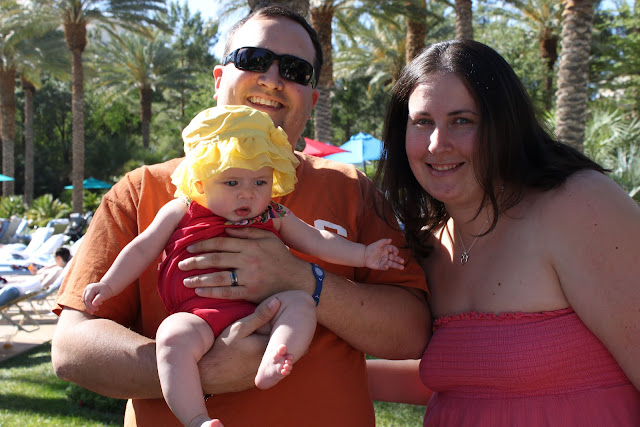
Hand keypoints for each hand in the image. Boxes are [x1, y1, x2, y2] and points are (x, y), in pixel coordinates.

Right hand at [82, 282, 113, 313]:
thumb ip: (98, 299)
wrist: (108, 287)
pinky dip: (89, 304)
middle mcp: (87, 288)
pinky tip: (94, 307)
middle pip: (85, 299)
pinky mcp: (86, 292)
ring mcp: (86, 290)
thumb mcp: (104, 295)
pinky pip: (86, 299)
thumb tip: (93, 304)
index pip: (88, 299)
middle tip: (93, 312)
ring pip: (85, 300)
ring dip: (89, 306)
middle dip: (89, 307)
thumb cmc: (106, 291)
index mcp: (91, 288)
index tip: (95, 310)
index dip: (90, 306)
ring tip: (94, 310)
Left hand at [179, 227, 310, 302]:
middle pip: (216, 259)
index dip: (203, 244)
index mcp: (251, 245)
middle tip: (181, 263)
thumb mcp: (268, 238)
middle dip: (195, 261)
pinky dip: (211, 292)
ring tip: (185, 279)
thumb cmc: (281, 257)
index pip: (221, 243)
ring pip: (219, 277)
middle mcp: (249, 260)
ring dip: (199, 278)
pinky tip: (199, 291)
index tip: (189, 247)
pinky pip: (227, 293)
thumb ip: (248, 231)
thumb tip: (226, 227)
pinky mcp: (250, 293)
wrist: (297, 280)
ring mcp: (249, 278)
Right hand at [199, 296, 280, 393]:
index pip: (282, 334)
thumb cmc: (222, 348)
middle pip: (278, 348)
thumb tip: (277, 302)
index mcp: (268, 348)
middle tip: (258, 335)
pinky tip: (247, 358)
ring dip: (267, 352)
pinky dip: (260, 363)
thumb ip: (260, 316)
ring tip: (251, 346)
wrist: (206, 374)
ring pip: (271, 360)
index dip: (276, 326)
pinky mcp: (255, 382)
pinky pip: (263, 370)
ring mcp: (263, 375)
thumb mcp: (240, 328)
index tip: (270, 322)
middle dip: (273, 340)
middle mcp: (269, 364)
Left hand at [364, 239, 404, 270]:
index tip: (396, 253)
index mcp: (387, 250)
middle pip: (394, 258)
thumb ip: (383, 241)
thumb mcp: (377, 244)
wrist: (364, 255)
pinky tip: (387, 266)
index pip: (393, 250)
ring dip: (396, 265)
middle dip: (398, 259)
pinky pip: (384, 267)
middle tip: (402, 261)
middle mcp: (387, 256)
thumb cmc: (371, 248)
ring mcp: (384, 261)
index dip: (395, 251)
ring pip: (392, 264)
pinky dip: (385, 267)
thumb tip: (391, 239)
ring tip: (402, 267)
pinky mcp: (380, 266)